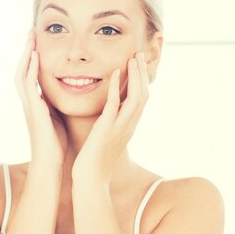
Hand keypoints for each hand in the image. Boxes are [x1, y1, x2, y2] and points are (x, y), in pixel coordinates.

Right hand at [14, 30, 66, 164]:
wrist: (50, 164)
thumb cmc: (57, 146)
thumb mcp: (59, 120)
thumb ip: (59, 106)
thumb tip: (71, 94)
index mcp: (36, 104)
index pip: (32, 75)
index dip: (34, 59)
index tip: (39, 42)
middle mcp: (29, 102)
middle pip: (23, 70)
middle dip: (27, 51)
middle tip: (32, 32)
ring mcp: (29, 105)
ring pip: (22, 73)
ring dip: (26, 54)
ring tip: (31, 37)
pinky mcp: (33, 109)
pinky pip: (29, 84)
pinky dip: (30, 68)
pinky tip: (35, 55)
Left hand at [72, 52, 148, 182]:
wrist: (90, 179)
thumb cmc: (95, 162)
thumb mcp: (107, 139)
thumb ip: (111, 126)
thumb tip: (109, 115)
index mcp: (128, 127)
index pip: (141, 100)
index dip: (142, 82)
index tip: (138, 65)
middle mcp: (129, 126)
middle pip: (144, 95)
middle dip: (142, 74)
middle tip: (140, 54)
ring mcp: (120, 127)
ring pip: (135, 97)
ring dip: (135, 76)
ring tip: (133, 58)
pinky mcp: (107, 128)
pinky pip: (115, 104)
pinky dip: (117, 87)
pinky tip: (115, 73)